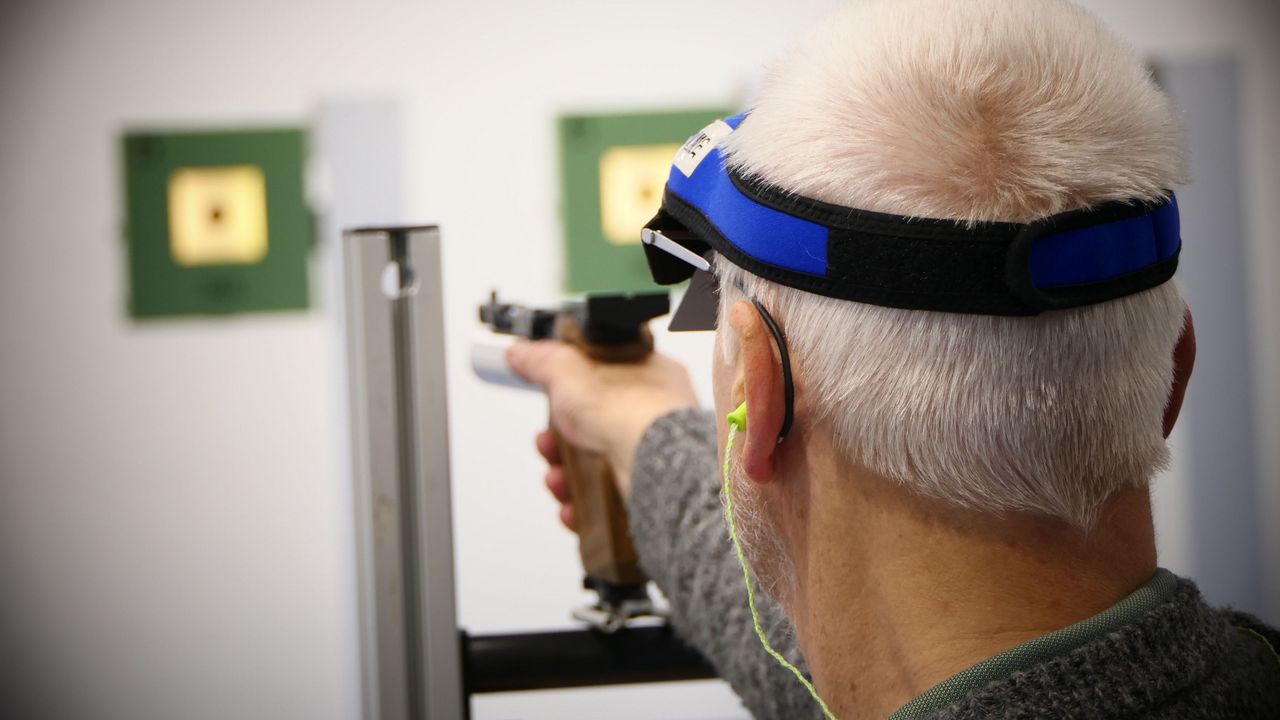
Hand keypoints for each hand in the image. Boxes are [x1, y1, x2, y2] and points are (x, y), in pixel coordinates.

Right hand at [507, 340, 697, 500]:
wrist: (659, 469)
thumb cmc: (634, 413)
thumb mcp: (571, 372)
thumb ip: (543, 361)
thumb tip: (522, 353)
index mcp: (649, 376)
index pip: (603, 378)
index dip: (569, 390)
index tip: (547, 398)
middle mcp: (653, 416)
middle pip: (593, 426)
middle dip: (558, 440)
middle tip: (547, 443)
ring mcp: (649, 456)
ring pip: (596, 467)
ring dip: (564, 475)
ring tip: (557, 478)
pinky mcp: (644, 492)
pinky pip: (604, 500)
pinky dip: (581, 506)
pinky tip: (571, 505)